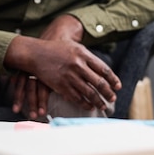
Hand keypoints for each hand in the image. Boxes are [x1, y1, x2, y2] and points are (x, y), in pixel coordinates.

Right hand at [5, 15, 120, 112]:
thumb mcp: (74, 47)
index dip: (113, 80)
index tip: (118, 87)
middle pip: (99, 83)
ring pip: (89, 93)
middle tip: (113, 98)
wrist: (35, 53)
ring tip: (103, 106)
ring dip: (98, 101)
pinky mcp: (61, 85)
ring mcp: (69, 76)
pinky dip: (84, 104)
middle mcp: (78, 65)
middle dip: (108, 93)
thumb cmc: (56, 49)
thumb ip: (87, 57)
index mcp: (83, 54)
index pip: (104, 69)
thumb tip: (102, 70)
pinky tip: (89, 106)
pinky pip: (76, 98)